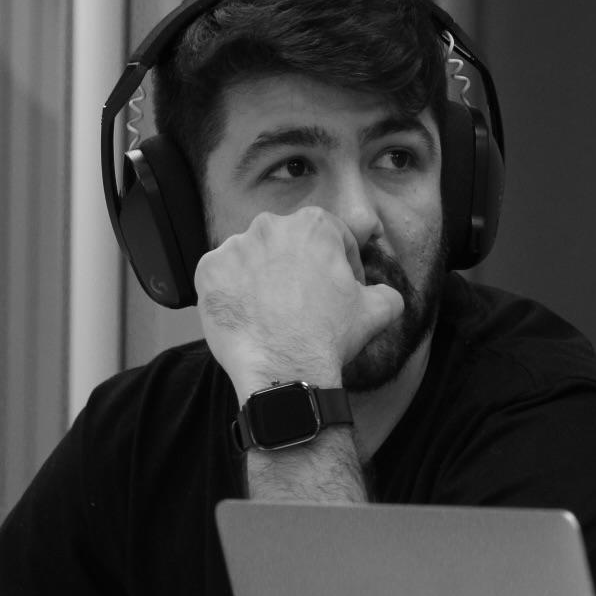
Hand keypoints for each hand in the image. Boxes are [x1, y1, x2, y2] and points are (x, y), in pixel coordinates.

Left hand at [196, 207, 403, 399]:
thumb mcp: (376, 312)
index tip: (335, 288)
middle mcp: (270, 226)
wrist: (286, 371)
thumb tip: (387, 296)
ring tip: (271, 313)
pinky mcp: (208, 271)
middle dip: (294, 268)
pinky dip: (232, 293)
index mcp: (312, 224)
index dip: (337, 265)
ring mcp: (234, 247)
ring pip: (251, 259)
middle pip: (285, 245)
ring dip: (260, 279)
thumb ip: (386, 293)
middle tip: (301, 303)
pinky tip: (248, 316)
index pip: (328, 237)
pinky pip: (220, 277)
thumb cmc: (328, 338)